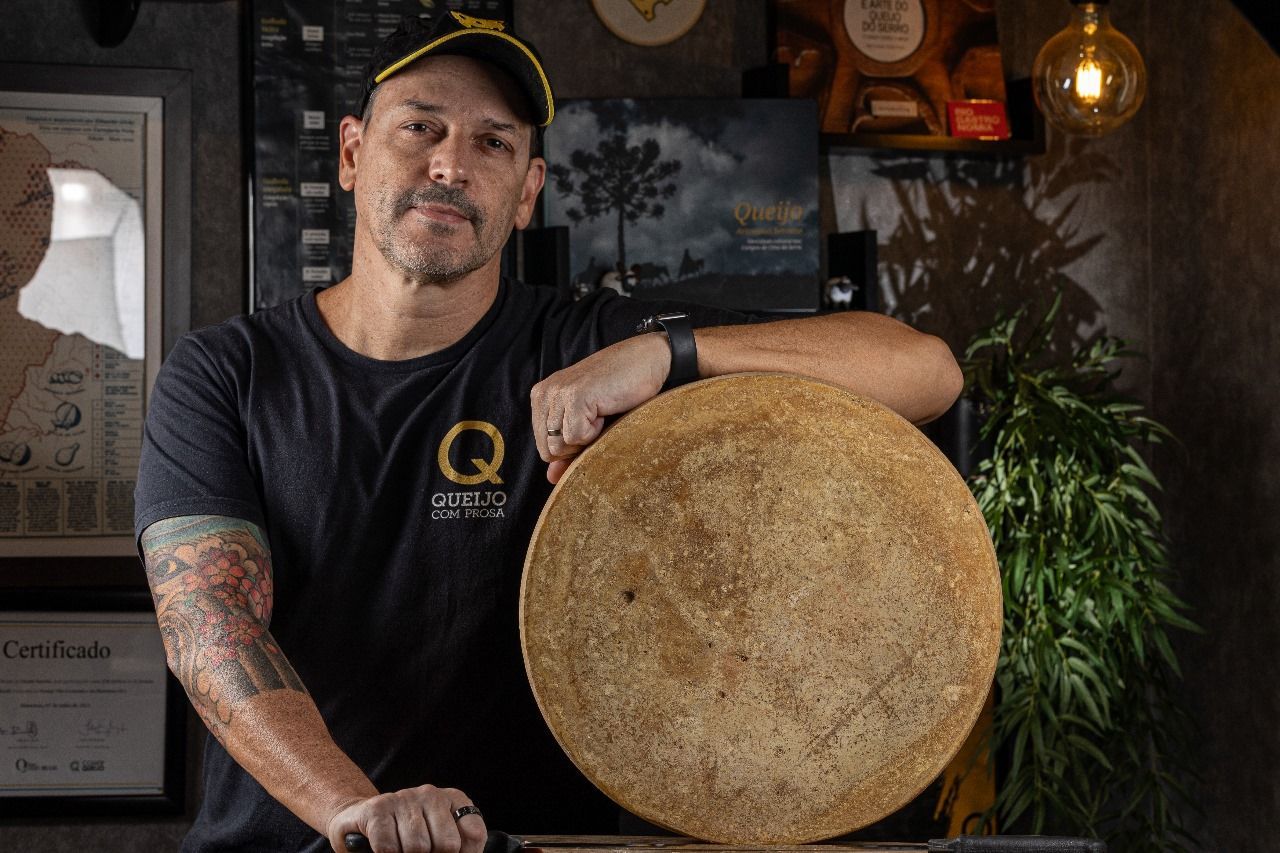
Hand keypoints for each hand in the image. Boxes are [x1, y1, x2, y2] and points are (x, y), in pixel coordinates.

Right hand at [325, 785, 486, 852]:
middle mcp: (431, 794)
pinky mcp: (377, 809)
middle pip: (447, 844)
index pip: (474, 833)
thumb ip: (455, 847)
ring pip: (417, 847)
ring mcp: (404, 798)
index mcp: (453, 800)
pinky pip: (388, 847)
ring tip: (401, 850)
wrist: (360, 821)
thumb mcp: (437, 838)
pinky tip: (384, 849)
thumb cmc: (405, 835)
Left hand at [531, 334, 670, 483]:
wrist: (647, 360)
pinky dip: (596, 430)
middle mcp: (545, 393)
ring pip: (561, 446)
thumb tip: (551, 479)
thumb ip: (568, 449)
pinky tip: (606, 408)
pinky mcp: (575, 397)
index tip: (590, 422)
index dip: (571, 447)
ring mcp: (558, 394)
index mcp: (542, 397)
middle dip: (578, 445)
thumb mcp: (589, 422)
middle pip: (550, 450)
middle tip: (598, 417)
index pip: (544, 447)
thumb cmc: (622, 389)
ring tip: (602, 411)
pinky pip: (576, 437)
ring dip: (588, 437)